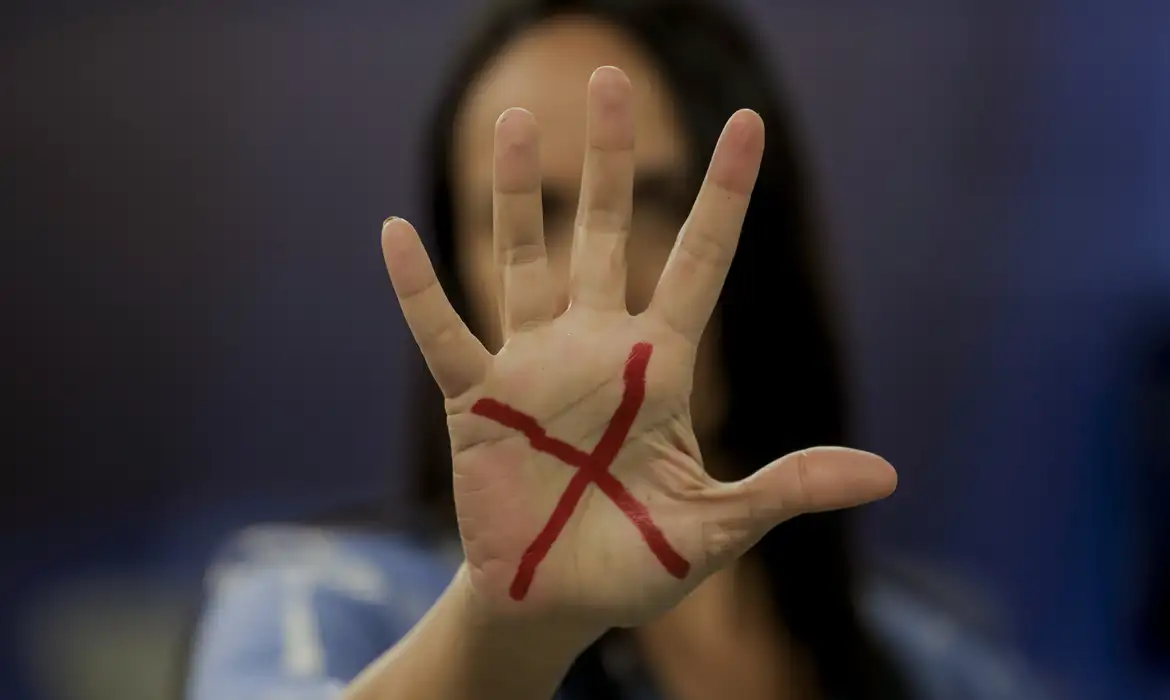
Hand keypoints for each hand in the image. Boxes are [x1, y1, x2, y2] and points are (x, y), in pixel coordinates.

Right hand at [381, 67, 895, 631]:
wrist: (558, 601)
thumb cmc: (639, 562)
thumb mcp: (718, 526)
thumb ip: (787, 488)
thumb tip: (886, 475)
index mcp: (662, 368)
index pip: (701, 261)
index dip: (725, 194)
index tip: (748, 124)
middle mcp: (597, 349)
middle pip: (608, 233)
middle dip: (611, 159)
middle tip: (609, 78)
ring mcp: (532, 368)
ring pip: (525, 262)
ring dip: (520, 195)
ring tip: (518, 121)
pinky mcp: (476, 402)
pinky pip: (444, 334)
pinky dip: (419, 290)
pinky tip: (396, 233)